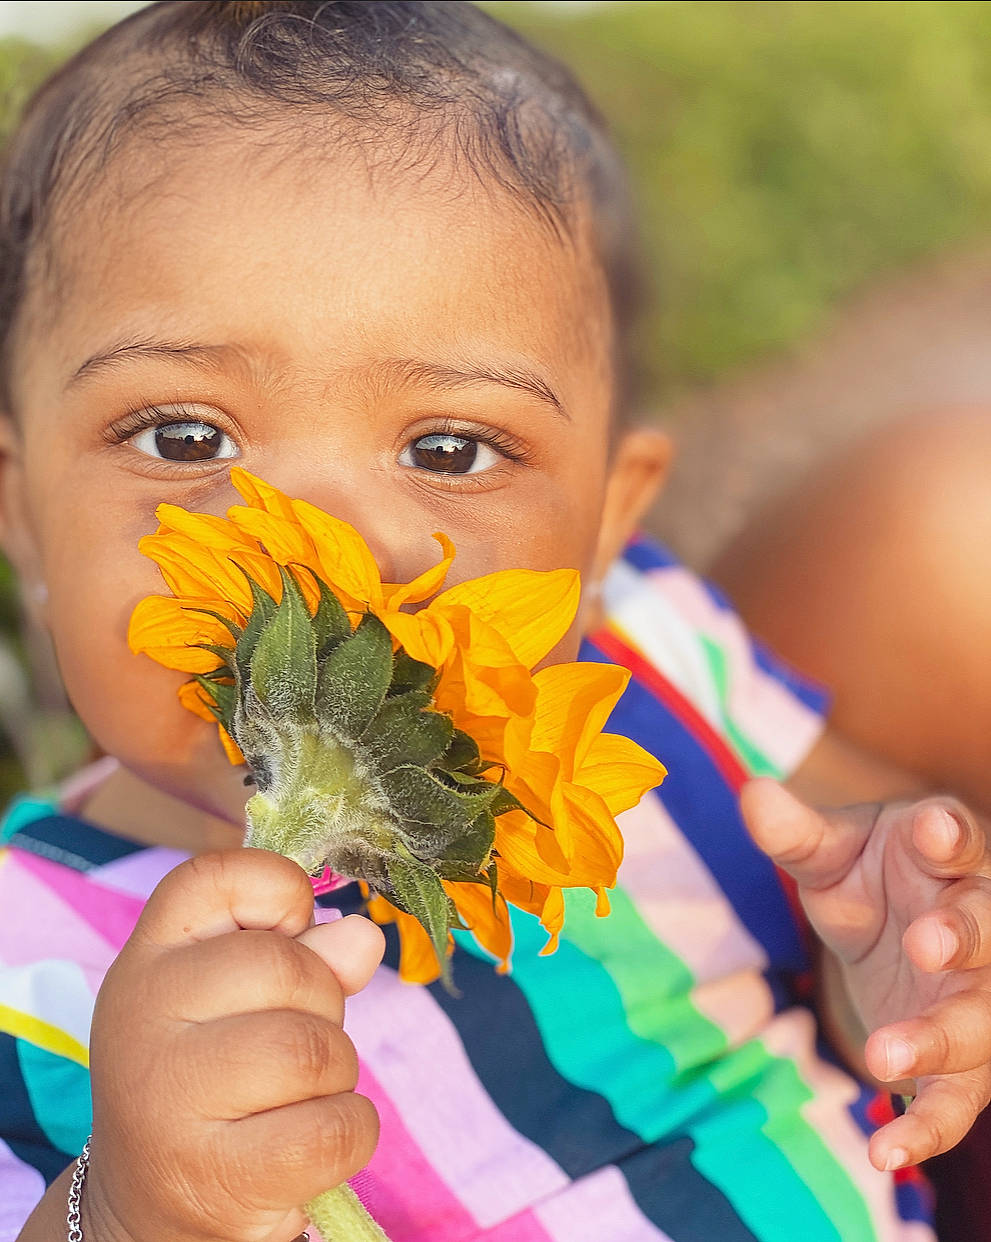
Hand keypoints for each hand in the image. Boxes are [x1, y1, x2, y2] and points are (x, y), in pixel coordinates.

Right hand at [85, 849, 383, 1241]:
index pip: (215, 876)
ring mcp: (167, 1098)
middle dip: (324, 1005)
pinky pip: (335, 1128)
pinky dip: (350, 1133)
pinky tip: (310, 1142)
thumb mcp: (241, 1004)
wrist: (152, 1211)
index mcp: (150, 959)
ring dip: (336, 1073)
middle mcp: (142, 1017)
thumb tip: (363, 937)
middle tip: (299, 1039)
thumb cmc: (215, 1084)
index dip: (279, 890)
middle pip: (286, 968)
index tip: (293, 931)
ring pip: (313, 1050)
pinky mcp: (213, 1176)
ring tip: (299, 1095)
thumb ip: (305, 957)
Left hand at [740, 779, 990, 1171]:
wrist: (894, 930)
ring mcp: (980, 996)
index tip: (932, 831)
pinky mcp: (964, 1059)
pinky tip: (887, 1153)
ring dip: (941, 1041)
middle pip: (989, 931)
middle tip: (926, 945)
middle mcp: (980, 921)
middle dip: (964, 937)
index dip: (950, 834)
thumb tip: (751, 793)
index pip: (961, 836)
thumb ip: (795, 831)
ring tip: (885, 1058)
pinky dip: (927, 1128)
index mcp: (949, 853)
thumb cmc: (867, 874)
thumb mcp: (829, 852)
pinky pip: (957, 1101)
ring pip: (980, 1023)